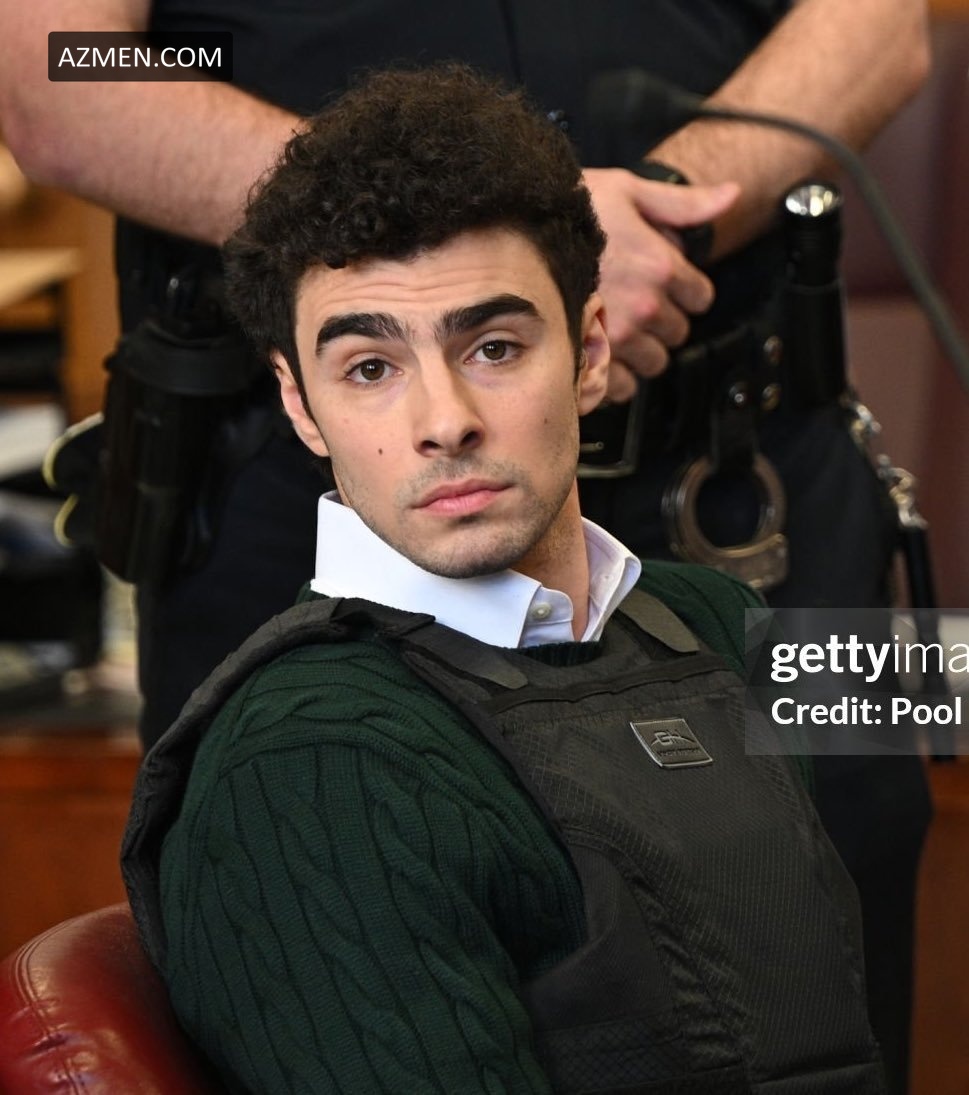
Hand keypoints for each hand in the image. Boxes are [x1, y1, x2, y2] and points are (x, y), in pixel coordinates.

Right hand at [583, 168, 738, 400]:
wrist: (518, 231)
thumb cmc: (574, 208)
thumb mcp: (632, 191)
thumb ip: (685, 204)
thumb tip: (733, 195)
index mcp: (661, 267)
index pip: (701, 299)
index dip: (685, 291)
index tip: (665, 284)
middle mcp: (644, 306)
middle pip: (677, 334)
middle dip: (662, 322)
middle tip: (637, 305)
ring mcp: (617, 337)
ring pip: (653, 363)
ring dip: (642, 351)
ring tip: (618, 330)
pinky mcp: (591, 359)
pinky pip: (622, 386)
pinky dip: (615, 375)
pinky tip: (602, 352)